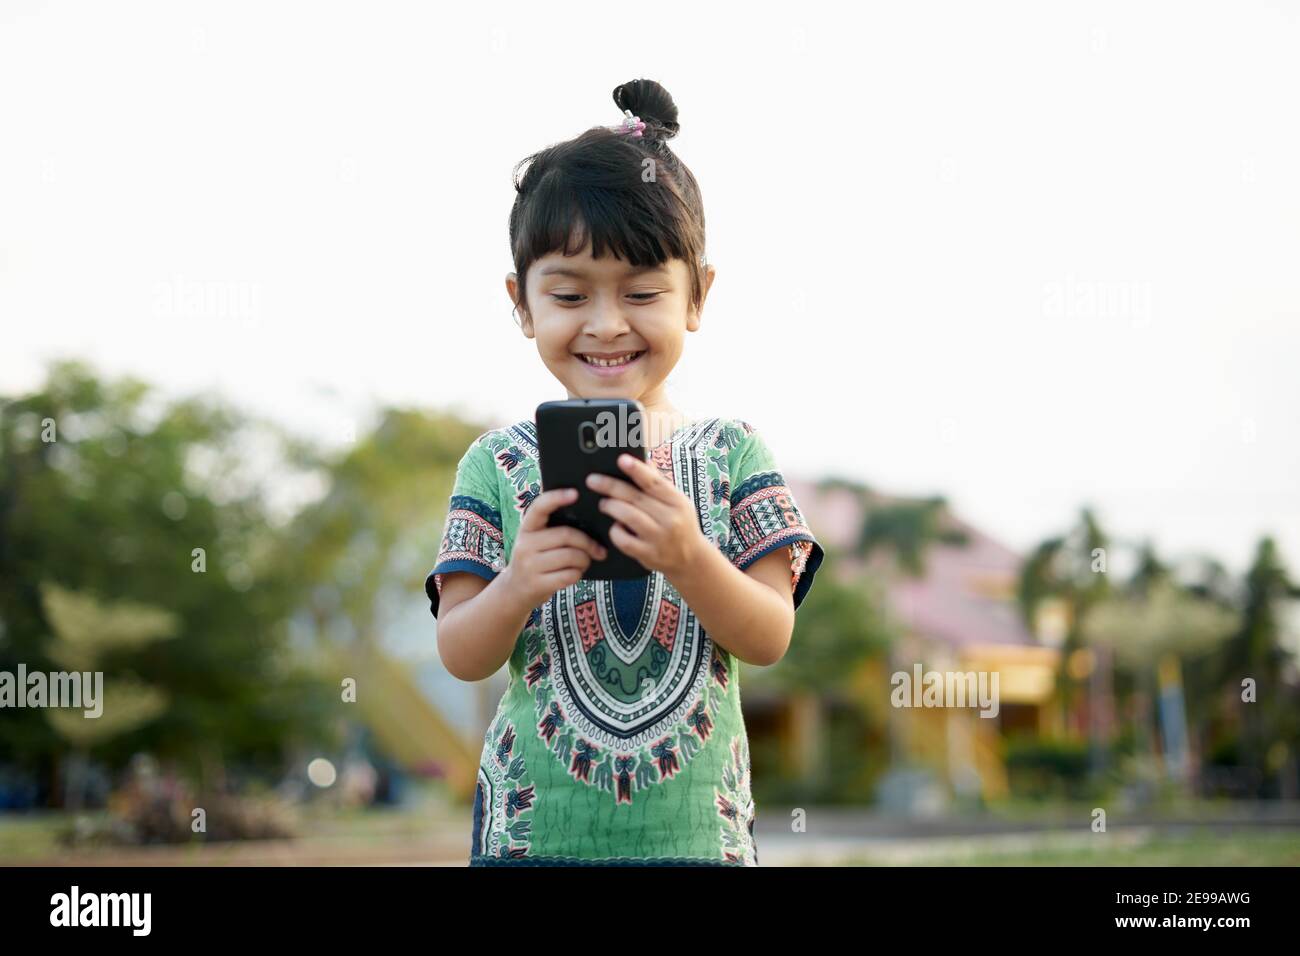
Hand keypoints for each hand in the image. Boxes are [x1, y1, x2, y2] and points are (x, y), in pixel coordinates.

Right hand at [501, 488, 606, 608]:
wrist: (514, 591)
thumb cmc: (535, 559)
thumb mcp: (536, 540)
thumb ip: (553, 528)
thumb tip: (586, 516)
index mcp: (526, 528)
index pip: (539, 507)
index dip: (557, 498)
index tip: (575, 493)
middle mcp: (524, 545)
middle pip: (566, 535)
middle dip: (588, 542)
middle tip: (599, 549)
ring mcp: (529, 566)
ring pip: (571, 556)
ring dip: (585, 560)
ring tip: (586, 561)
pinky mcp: (537, 585)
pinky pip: (569, 575)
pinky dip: (578, 574)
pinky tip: (576, 573)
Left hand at [586, 454, 708, 579]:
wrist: (690, 559)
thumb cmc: (681, 524)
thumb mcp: (678, 502)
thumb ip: (660, 484)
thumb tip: (644, 462)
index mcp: (678, 502)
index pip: (655, 482)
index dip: (637, 470)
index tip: (621, 460)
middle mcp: (671, 519)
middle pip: (636, 498)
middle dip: (610, 486)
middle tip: (593, 480)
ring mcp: (659, 538)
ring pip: (628, 516)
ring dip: (611, 506)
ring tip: (603, 503)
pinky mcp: (648, 555)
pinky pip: (623, 540)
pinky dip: (615, 531)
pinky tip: (615, 527)